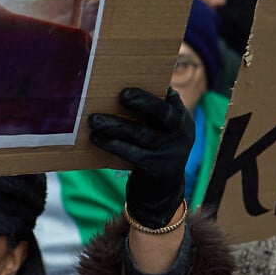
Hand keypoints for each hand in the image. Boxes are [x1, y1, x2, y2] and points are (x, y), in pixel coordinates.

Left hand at [88, 86, 191, 228]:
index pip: (171, 100)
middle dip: (144, 102)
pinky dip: (113, 145)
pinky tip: (96, 139)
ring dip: (116, 126)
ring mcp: (169, 151)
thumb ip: (150, 112)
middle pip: (164, 113)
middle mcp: (180, 133)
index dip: (157, 90)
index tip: (138, 82)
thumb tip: (121, 85)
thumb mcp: (160, 130)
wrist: (162, 192)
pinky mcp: (156, 168)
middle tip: (123, 94)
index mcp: (181, 118)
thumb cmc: (153, 150)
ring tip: (94, 120)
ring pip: (141, 134)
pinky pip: (132, 153)